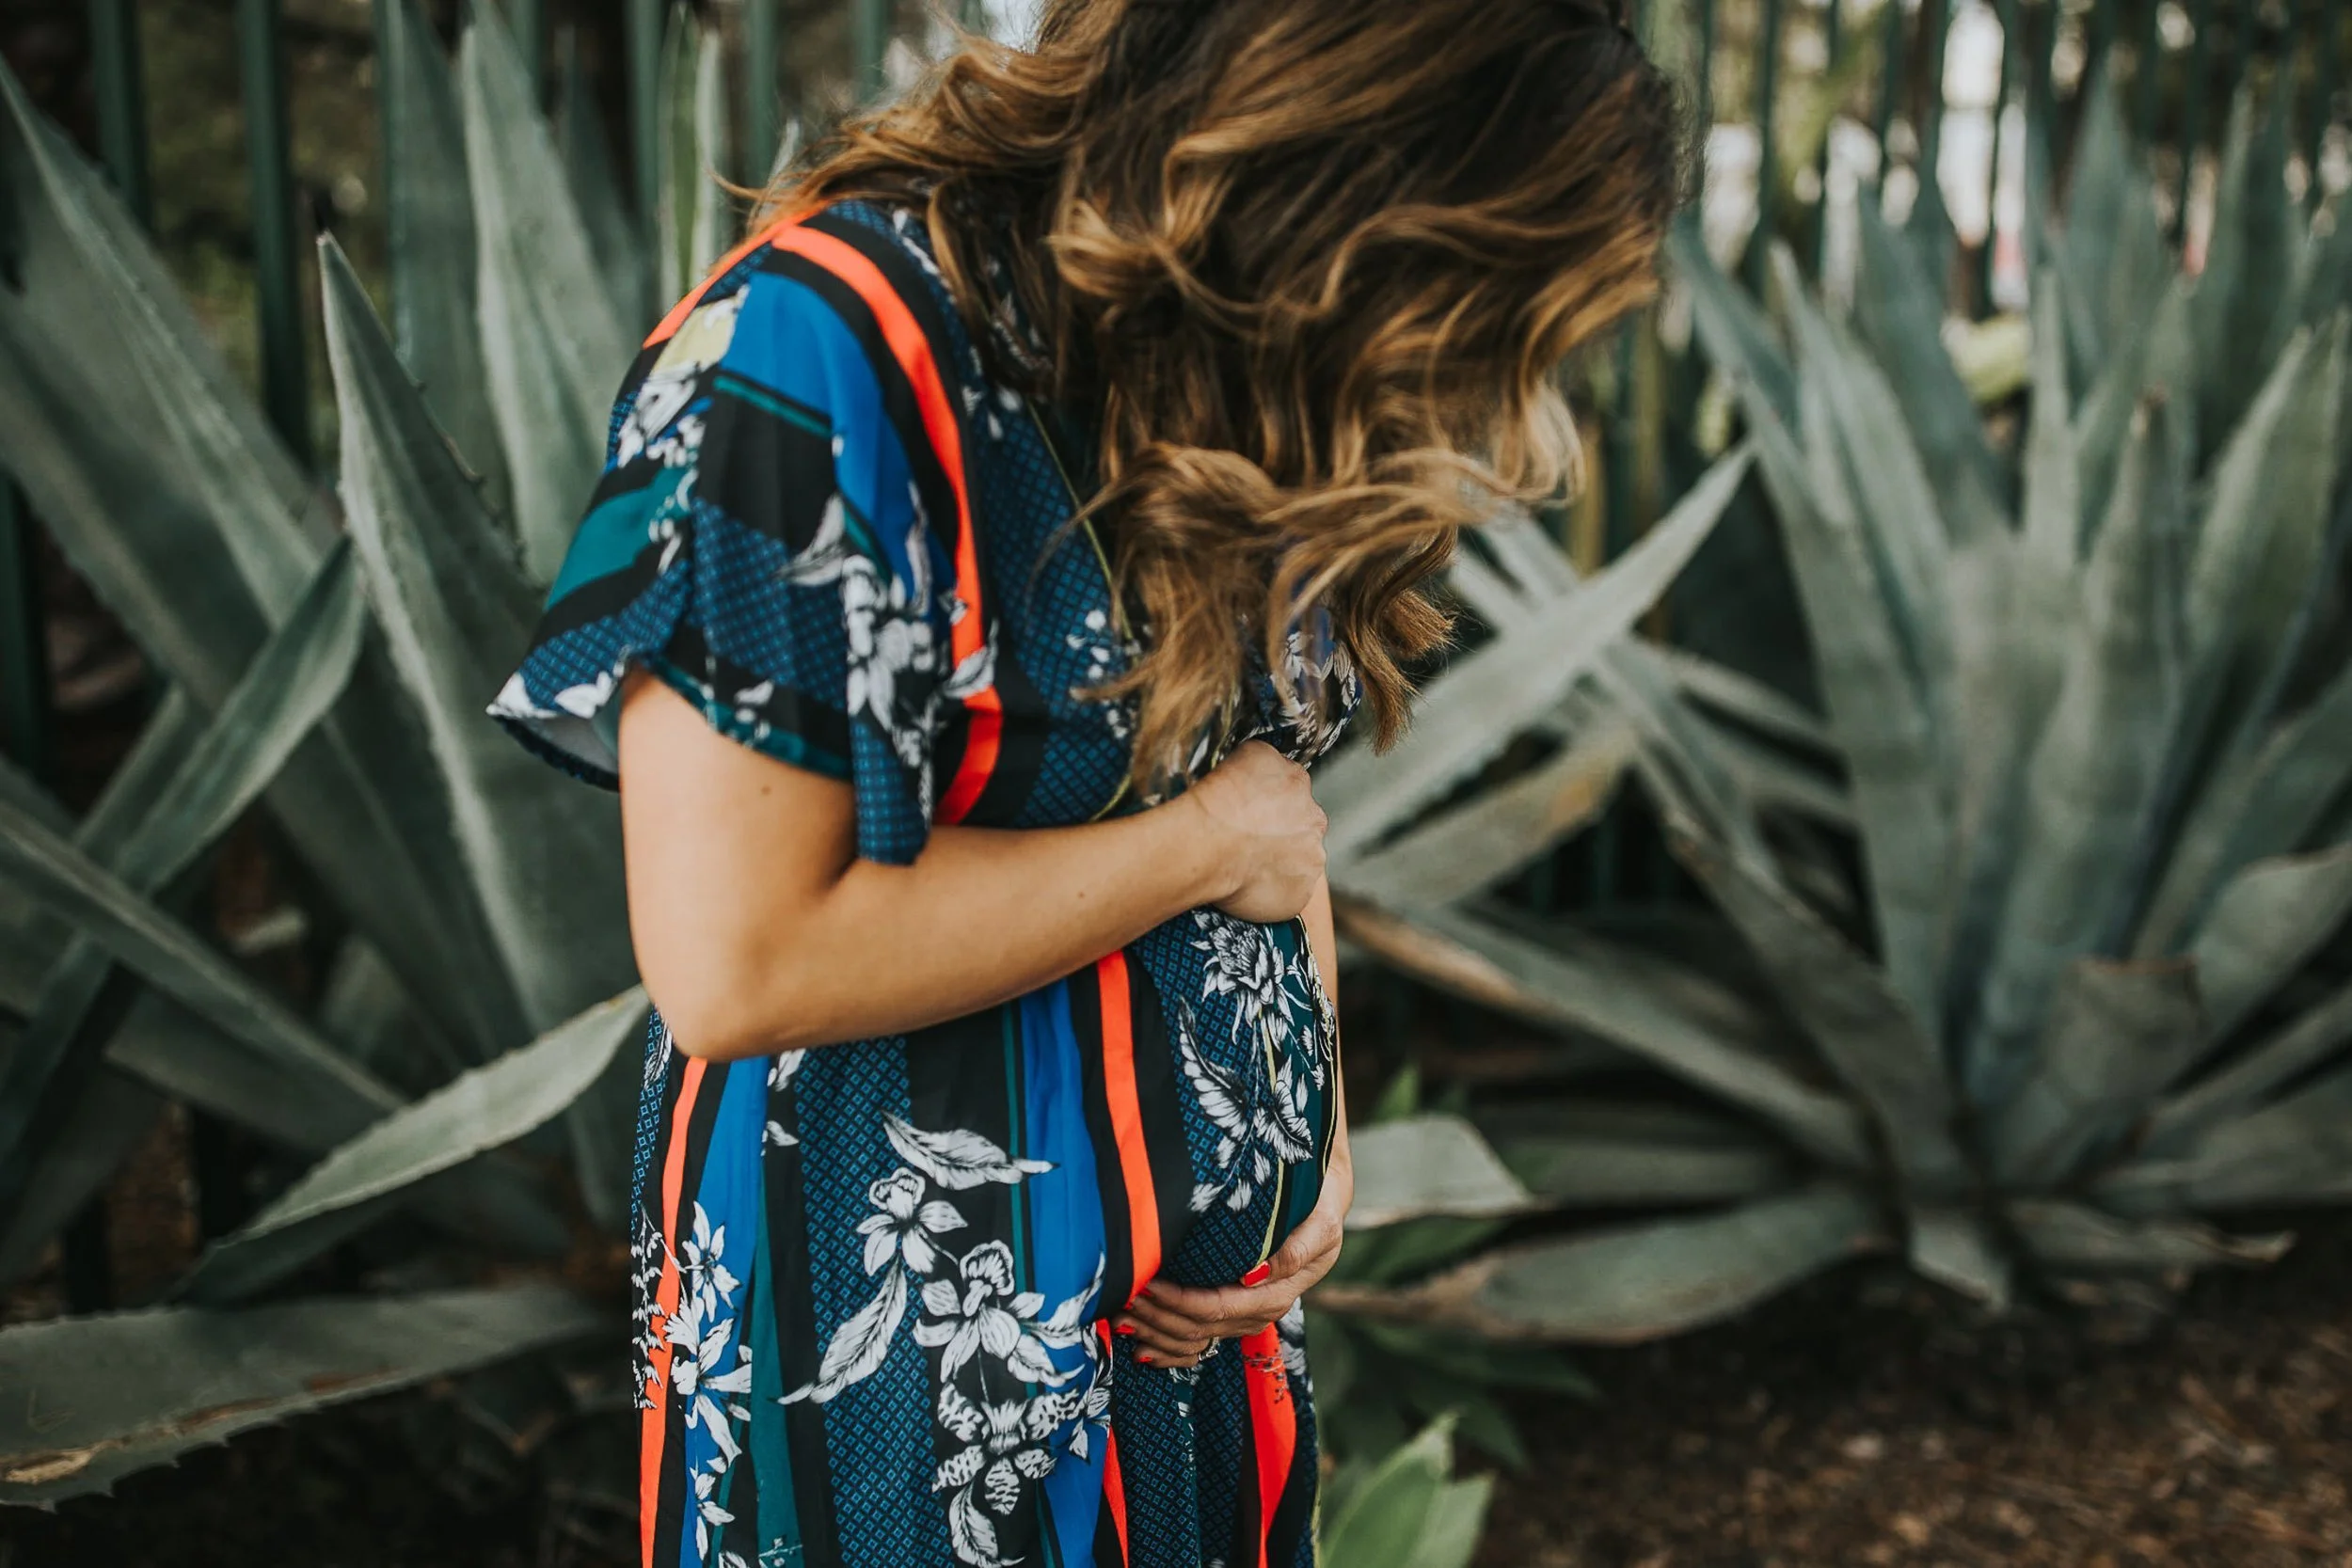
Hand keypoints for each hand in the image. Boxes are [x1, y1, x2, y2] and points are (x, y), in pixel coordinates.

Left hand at [1112, 1140, 1352, 1369]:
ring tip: (1120, 1314)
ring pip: (1196, 1338)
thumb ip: (1295, 1250)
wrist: (1324, 1198)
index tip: (1147, 1282)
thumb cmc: (1320, 1202)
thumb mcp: (1321, 1221)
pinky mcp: (1235, 1312)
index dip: (1180, 1301)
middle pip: (1201, 1327)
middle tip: (1122, 1296)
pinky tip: (1139, 1346)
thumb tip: (1253, 1276)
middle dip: (1159, 1316)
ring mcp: (1247, 1316)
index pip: (1219, 1307)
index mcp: (1278, 1292)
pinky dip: (1168, 1347)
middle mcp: (1261, 1311)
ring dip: (1157, 1330)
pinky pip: (1200, 1341)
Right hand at [1180, 740, 1326, 923]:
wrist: (1208, 845)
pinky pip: (1289, 893)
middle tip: (1247, 841)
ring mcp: (1310, 861)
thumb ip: (1268, 762)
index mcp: (1299, 783)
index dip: (1268, 802)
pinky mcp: (1300, 895)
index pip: (1291, 790)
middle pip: (1300, 826)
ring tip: (1245, 866)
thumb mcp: (1248, 754)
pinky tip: (1248, 886)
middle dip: (1280, 833)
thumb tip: (1267, 768)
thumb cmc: (1218, 801)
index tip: (1250, 812)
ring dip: (1279, 863)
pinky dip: (1272, 892)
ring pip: (1298, 861)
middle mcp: (1314, 820)